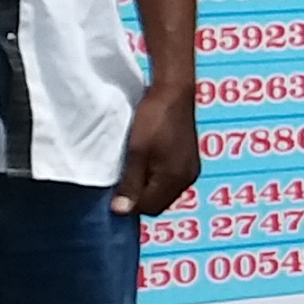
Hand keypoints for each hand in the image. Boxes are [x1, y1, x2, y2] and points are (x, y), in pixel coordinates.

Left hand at [112, 80, 197, 218]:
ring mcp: (190, 169)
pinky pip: (171, 179)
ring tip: (133, 169)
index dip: (129, 203)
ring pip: (165, 191)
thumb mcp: (137, 153)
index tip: (113, 190)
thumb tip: (121, 212)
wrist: (173, 91)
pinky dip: (157, 177)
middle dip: (140, 196)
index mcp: (175, 179)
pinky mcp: (190, 159)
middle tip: (121, 179)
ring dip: (148, 186)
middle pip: (159, 202)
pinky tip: (147, 163)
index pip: (149, 207)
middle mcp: (187, 179)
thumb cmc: (153, 120)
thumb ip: (130, 184)